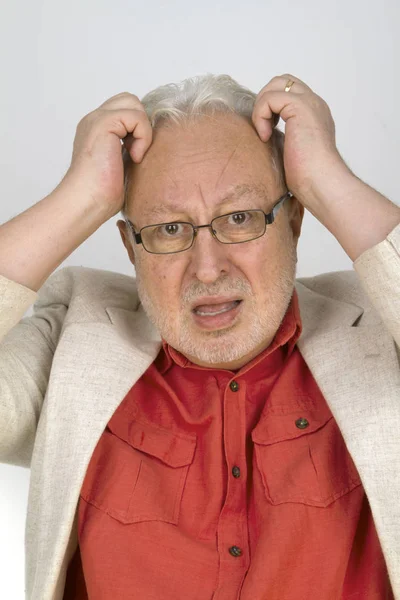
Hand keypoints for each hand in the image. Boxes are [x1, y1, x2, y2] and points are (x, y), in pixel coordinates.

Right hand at [61, 92, 151, 216]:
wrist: (87, 201)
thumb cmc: (102, 194)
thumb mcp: (122, 166)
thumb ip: (130, 148)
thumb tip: (150, 146)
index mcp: (97, 130)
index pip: (125, 110)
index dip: (138, 127)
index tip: (137, 154)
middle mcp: (94, 120)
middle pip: (130, 100)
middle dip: (142, 124)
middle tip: (138, 151)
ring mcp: (97, 119)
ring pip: (134, 103)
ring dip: (142, 129)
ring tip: (136, 154)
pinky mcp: (103, 123)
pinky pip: (136, 116)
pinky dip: (143, 137)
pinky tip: (135, 157)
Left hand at [252, 74, 350, 207]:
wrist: (321, 182)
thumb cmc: (309, 178)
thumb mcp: (291, 152)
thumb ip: (284, 137)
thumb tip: (264, 136)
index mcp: (314, 114)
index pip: (289, 92)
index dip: (271, 107)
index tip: (267, 132)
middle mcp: (315, 104)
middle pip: (282, 81)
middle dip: (264, 101)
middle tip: (263, 128)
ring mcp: (309, 103)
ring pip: (276, 85)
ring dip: (262, 107)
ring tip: (264, 133)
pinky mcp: (300, 107)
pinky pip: (270, 98)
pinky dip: (261, 116)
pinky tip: (265, 137)